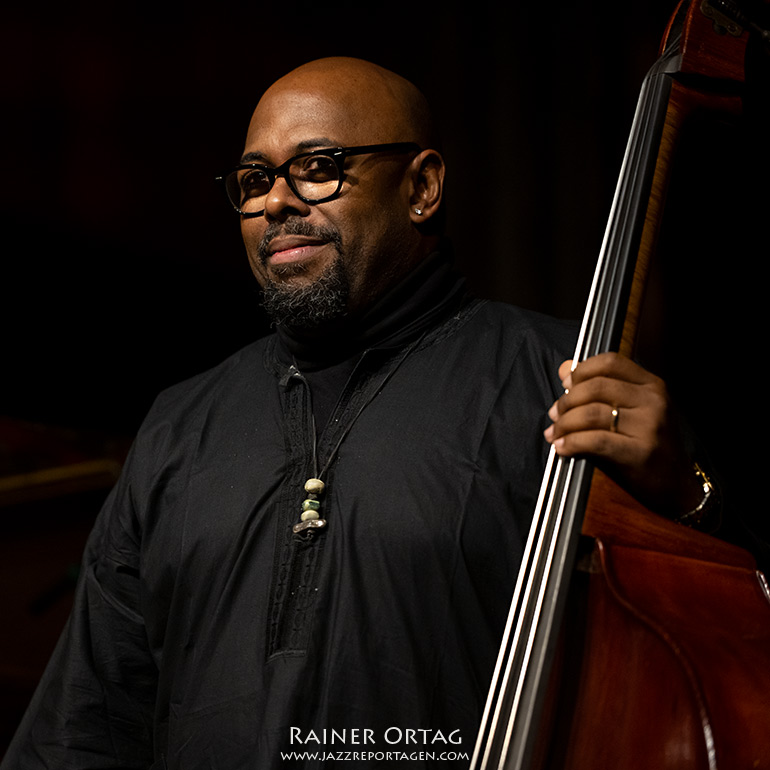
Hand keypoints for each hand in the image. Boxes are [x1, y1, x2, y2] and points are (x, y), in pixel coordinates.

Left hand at [543, 352, 702, 516]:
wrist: (677, 486)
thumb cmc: (647, 447)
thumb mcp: (628, 411)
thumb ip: (598, 388)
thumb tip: (565, 369)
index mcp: (651, 386)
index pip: (610, 362)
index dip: (581, 371)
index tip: (565, 385)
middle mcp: (653, 401)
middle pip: (596, 386)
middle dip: (566, 401)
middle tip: (555, 415)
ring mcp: (649, 426)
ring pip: (592, 413)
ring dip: (564, 423)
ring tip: (555, 433)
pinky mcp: (640, 452)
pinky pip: (595, 441)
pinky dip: (572, 442)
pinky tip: (563, 447)